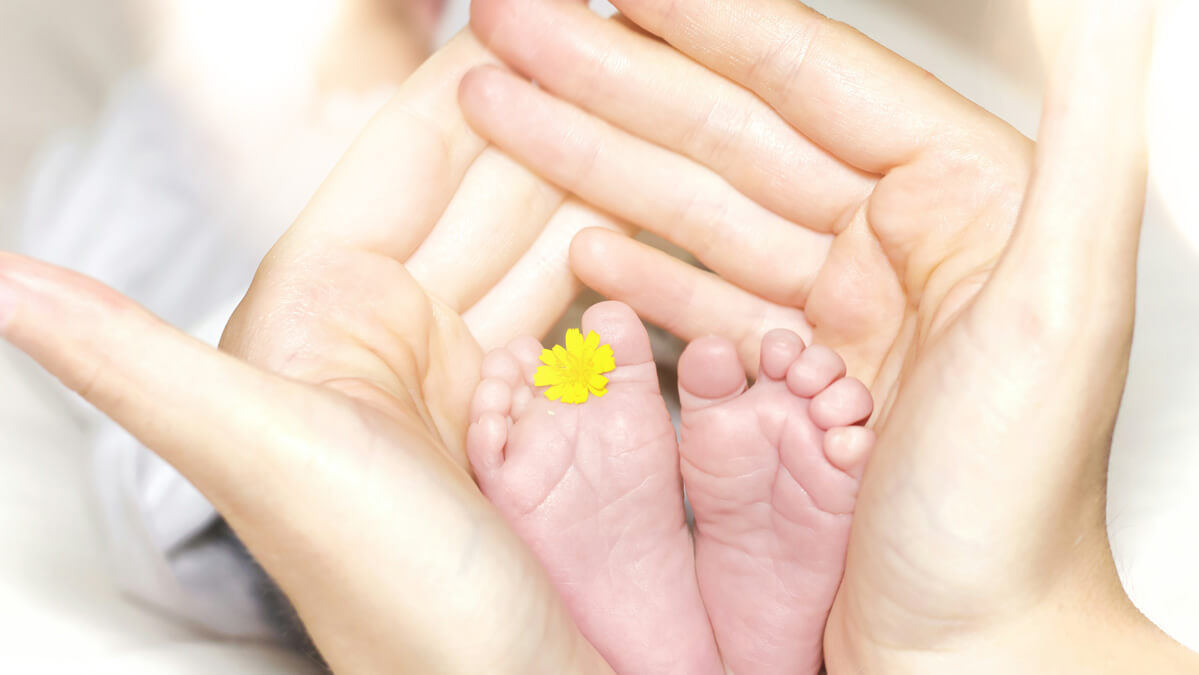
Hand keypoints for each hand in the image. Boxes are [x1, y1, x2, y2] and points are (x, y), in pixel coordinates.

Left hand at [0, 31, 617, 673]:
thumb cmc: (381, 595)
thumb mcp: (256, 458)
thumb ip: (124, 359)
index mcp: (321, 314)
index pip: (404, 160)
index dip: (465, 79)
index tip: (525, 12)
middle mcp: (388, 330)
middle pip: (484, 189)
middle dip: (551, 110)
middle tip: (616, 44)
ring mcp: (465, 367)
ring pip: (540, 239)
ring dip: (599, 173)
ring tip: (663, 113)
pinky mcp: (527, 406)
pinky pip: (580, 305)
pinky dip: (624, 259)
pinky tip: (669, 214)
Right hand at [461, 0, 1192, 670]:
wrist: (970, 657)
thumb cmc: (1011, 514)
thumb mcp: (1063, 312)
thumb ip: (1093, 137)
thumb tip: (1104, 3)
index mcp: (962, 203)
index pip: (809, 80)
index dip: (702, 22)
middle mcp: (899, 243)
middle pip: (729, 134)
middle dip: (610, 78)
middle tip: (512, 35)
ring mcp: (839, 310)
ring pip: (697, 209)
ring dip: (593, 159)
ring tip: (502, 110)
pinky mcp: (796, 374)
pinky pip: (702, 296)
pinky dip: (636, 265)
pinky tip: (578, 236)